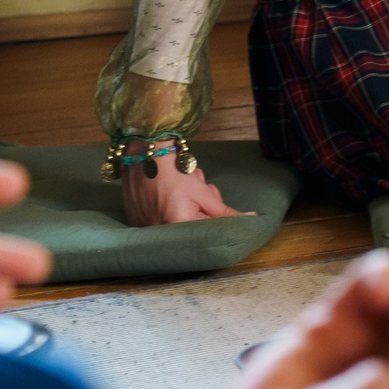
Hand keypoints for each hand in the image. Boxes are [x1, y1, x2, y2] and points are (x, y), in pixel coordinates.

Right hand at [122, 148, 252, 226]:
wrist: (145, 156)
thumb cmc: (176, 173)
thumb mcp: (204, 193)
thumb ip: (225, 212)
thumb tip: (250, 220)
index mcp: (178, 227)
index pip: (207, 231)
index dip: (215, 214)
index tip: (213, 200)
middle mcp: (160, 233)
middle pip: (193, 227)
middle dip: (203, 208)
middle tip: (202, 188)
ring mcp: (147, 227)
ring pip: (180, 221)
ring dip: (190, 204)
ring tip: (187, 184)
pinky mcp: (138, 220)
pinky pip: (162, 218)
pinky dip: (171, 206)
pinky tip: (173, 191)